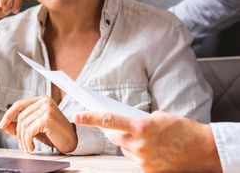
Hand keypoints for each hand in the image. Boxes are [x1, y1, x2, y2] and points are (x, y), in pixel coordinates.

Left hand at [0, 96, 77, 152]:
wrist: (71, 141)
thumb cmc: (54, 133)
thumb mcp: (34, 128)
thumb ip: (21, 125)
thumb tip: (5, 125)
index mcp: (41, 100)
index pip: (19, 105)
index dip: (9, 115)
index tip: (2, 124)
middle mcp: (44, 101)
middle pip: (21, 116)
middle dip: (18, 133)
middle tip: (22, 144)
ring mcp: (46, 109)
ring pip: (24, 124)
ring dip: (23, 139)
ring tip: (28, 147)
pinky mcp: (47, 118)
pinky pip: (29, 131)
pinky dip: (28, 141)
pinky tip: (31, 147)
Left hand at [73, 111, 220, 172]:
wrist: (205, 150)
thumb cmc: (183, 129)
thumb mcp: (158, 116)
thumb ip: (137, 120)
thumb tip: (122, 123)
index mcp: (141, 126)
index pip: (109, 120)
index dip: (90, 118)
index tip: (77, 115)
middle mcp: (140, 144)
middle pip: (114, 136)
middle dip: (113, 131)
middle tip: (118, 126)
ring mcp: (144, 160)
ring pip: (124, 149)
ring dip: (129, 143)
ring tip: (148, 140)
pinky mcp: (149, 171)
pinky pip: (135, 160)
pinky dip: (139, 154)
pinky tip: (153, 150)